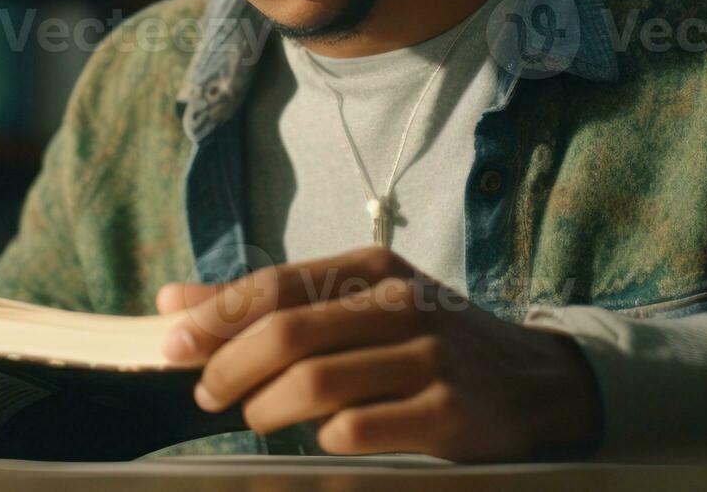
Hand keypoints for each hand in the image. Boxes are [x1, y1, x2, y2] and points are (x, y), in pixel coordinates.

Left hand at [156, 246, 601, 460]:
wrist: (535, 381)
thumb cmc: (426, 340)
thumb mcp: (359, 303)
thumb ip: (269, 303)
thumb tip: (172, 301)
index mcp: (374, 268)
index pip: (275, 285)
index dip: (214, 316)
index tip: (171, 344)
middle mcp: (403, 305)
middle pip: (288, 334)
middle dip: (230, 368)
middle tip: (207, 394)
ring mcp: (430, 359)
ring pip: (316, 384)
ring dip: (267, 408)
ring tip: (256, 417)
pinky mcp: (448, 414)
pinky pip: (357, 430)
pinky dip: (323, 438)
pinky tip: (322, 437)